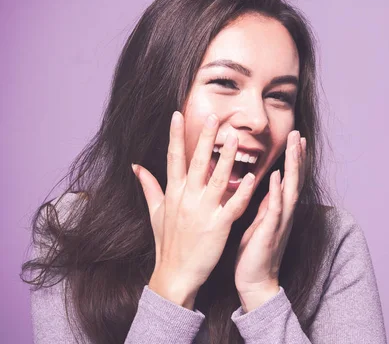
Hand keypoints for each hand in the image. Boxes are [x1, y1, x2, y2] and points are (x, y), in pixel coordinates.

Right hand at [131, 111, 255, 308]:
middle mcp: (188, 198)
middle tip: (213, 117)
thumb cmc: (168, 243)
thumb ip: (149, 186)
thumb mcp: (155, 212)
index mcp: (174, 193)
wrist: (175, 275)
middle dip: (205, 138)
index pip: (174, 158)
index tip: (178, 114)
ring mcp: (203, 211)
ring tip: (235, 138)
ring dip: (227, 158)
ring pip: (217, 179)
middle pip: (197, 162)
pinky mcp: (218, 226)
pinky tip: (252, 178)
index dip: (176, 135)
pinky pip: (233, 206)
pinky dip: (243, 192)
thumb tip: (136, 166)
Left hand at [234, 130, 305, 311]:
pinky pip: (275, 209)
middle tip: (299, 133)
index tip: (297, 138)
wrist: (254, 281)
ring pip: (290, 189)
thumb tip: (271, 184)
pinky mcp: (270, 232)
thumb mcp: (260, 221)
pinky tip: (276, 175)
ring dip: (293, 166)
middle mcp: (285, 213)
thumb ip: (267, 203)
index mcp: (280, 209)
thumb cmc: (254, 252)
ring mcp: (280, 221)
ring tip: (295, 145)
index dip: (295, 158)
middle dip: (297, 155)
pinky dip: (277, 191)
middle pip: (295, 179)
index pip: (290, 178)